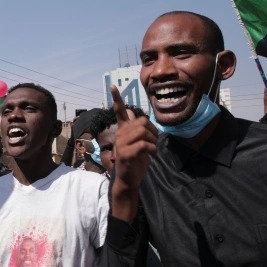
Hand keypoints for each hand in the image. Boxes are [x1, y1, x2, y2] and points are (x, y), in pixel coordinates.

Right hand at [110, 85, 157, 220]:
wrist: (128, 180)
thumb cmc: (134, 161)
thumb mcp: (135, 142)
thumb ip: (132, 127)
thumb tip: (129, 111)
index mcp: (122, 130)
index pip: (119, 111)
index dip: (117, 99)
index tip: (113, 86)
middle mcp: (120, 135)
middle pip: (141, 121)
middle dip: (152, 131)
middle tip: (154, 142)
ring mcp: (121, 144)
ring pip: (143, 132)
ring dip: (153, 141)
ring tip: (152, 149)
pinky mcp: (126, 154)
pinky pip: (144, 145)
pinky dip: (152, 150)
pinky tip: (151, 155)